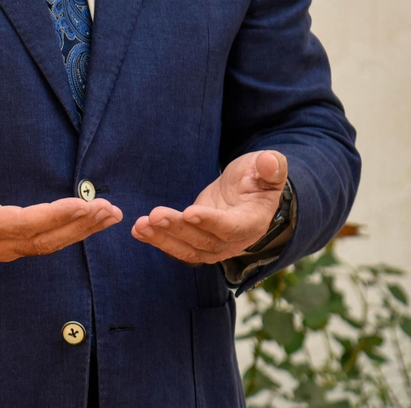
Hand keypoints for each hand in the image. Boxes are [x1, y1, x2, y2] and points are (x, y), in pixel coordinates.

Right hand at [0, 153, 122, 262]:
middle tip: (108, 210)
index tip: (81, 205)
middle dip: (77, 225)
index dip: (52, 216)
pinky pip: (45, 242)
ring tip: (110, 215)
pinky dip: (70, 232)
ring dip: (81, 231)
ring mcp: (2, 248)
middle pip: (42, 239)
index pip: (20, 223)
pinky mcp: (10, 245)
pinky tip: (91, 221)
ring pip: (48, 244)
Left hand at [131, 150, 287, 264]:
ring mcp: (214, 245)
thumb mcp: (268, 168)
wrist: (248, 191)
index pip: (231, 227)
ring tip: (140, 226)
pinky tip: (138, 230)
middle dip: (178, 229)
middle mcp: (233, 240)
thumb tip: (270, 161)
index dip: (212, 222)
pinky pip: (177, 247)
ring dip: (162, 239)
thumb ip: (271, 167)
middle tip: (155, 215)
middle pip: (204, 241)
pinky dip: (158, 240)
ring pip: (187, 249)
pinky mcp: (197, 241)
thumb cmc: (258, 177)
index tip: (190, 212)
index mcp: (252, 222)